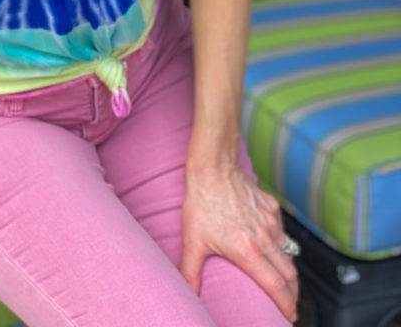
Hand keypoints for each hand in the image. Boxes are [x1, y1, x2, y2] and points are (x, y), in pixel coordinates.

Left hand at [179, 163, 298, 322]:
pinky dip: (281, 243)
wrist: (213, 168)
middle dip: (293, 293)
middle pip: (289, 274)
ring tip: (284, 280)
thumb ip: (190, 271)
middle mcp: (264, 238)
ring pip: (288, 252)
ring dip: (288, 269)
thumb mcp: (193, 240)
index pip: (276, 286)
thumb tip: (188, 292)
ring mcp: (271, 221)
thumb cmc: (202, 202)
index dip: (286, 304)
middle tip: (290, 303)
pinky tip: (272, 245)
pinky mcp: (272, 207)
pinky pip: (282, 230)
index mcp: (248, 251)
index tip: (290, 316)